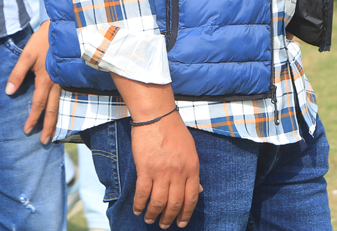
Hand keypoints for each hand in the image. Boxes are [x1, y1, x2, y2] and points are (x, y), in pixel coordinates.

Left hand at [5, 20, 61, 143]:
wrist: (66, 27)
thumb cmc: (44, 40)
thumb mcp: (27, 54)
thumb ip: (17, 73)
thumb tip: (9, 93)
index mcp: (46, 79)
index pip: (38, 105)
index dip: (33, 118)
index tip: (27, 131)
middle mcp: (58, 83)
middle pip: (53, 110)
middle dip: (48, 127)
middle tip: (44, 141)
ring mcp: (65, 80)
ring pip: (62, 105)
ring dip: (57, 120)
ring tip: (53, 133)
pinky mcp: (69, 76)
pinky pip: (67, 96)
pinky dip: (64, 108)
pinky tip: (63, 113)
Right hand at [130, 112, 200, 228]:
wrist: (157, 115)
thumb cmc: (174, 130)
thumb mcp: (191, 150)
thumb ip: (193, 171)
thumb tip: (198, 190)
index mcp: (192, 168)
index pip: (192, 198)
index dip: (186, 213)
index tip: (181, 222)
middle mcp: (178, 173)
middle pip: (175, 204)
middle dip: (169, 218)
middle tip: (164, 225)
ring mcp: (161, 172)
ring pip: (158, 202)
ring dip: (153, 215)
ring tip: (150, 220)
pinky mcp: (145, 169)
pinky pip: (143, 193)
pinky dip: (140, 205)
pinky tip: (138, 210)